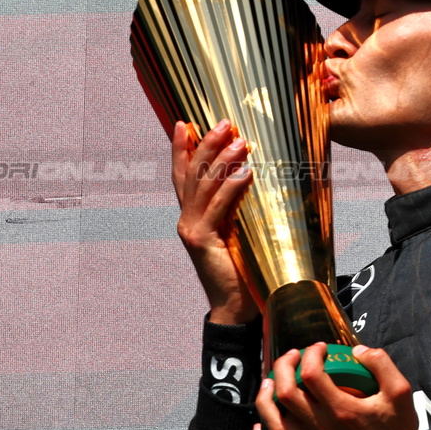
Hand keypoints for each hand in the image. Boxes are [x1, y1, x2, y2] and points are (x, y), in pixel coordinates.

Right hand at [172, 119, 260, 324]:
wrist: (234, 306)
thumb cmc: (240, 269)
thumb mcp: (235, 231)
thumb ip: (234, 208)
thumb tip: (249, 176)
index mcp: (191, 216)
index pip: (183, 175)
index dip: (181, 148)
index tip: (184, 123)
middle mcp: (186, 220)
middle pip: (192, 173)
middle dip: (206, 144)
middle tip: (224, 123)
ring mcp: (191, 229)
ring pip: (203, 185)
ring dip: (221, 160)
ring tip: (240, 141)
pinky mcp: (202, 240)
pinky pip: (217, 206)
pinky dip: (230, 187)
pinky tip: (245, 173)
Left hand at [252, 343, 430, 429]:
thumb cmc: (399, 428)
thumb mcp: (400, 390)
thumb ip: (381, 364)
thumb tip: (357, 350)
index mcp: (342, 409)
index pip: (311, 374)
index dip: (311, 353)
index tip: (320, 348)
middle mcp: (322, 427)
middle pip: (285, 394)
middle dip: (283, 367)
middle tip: (294, 356)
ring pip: (275, 424)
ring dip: (265, 400)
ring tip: (269, 382)